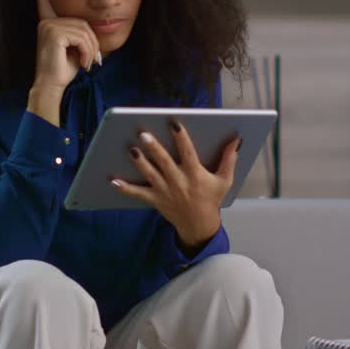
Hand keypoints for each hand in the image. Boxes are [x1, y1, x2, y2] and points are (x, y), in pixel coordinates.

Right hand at [28, 0, 100, 124]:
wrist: (51, 86)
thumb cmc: (63, 70)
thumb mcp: (74, 48)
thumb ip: (79, 34)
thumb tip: (93, 30)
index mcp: (49, 22)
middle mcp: (46, 21)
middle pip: (82, 21)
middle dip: (91, 42)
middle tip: (91, 60)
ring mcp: (49, 26)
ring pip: (84, 30)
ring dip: (91, 49)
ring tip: (87, 63)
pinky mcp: (53, 33)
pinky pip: (81, 36)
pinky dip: (87, 52)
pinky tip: (83, 63)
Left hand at [111, 121, 239, 247]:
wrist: (199, 225)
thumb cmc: (211, 199)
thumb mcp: (224, 180)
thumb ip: (229, 160)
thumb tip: (235, 141)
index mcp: (195, 174)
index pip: (188, 153)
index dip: (181, 138)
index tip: (174, 123)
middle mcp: (179, 181)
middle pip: (164, 162)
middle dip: (154, 148)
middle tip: (143, 133)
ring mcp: (165, 191)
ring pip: (151, 174)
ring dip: (140, 162)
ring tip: (131, 149)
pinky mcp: (156, 199)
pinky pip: (139, 193)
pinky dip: (126, 188)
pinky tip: (113, 181)